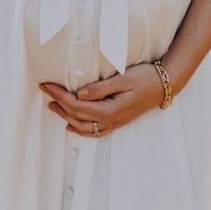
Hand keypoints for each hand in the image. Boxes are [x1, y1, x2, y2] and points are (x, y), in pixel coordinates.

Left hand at [40, 63, 166, 138]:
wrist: (165, 85)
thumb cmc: (145, 78)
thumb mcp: (123, 78)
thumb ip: (100, 88)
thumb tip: (79, 94)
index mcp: (110, 110)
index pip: (77, 104)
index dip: (60, 95)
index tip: (47, 84)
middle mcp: (111, 120)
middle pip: (77, 116)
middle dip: (59, 103)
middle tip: (45, 90)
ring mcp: (115, 123)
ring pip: (84, 127)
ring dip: (66, 117)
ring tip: (53, 106)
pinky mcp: (118, 122)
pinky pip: (95, 131)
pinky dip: (80, 130)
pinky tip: (71, 125)